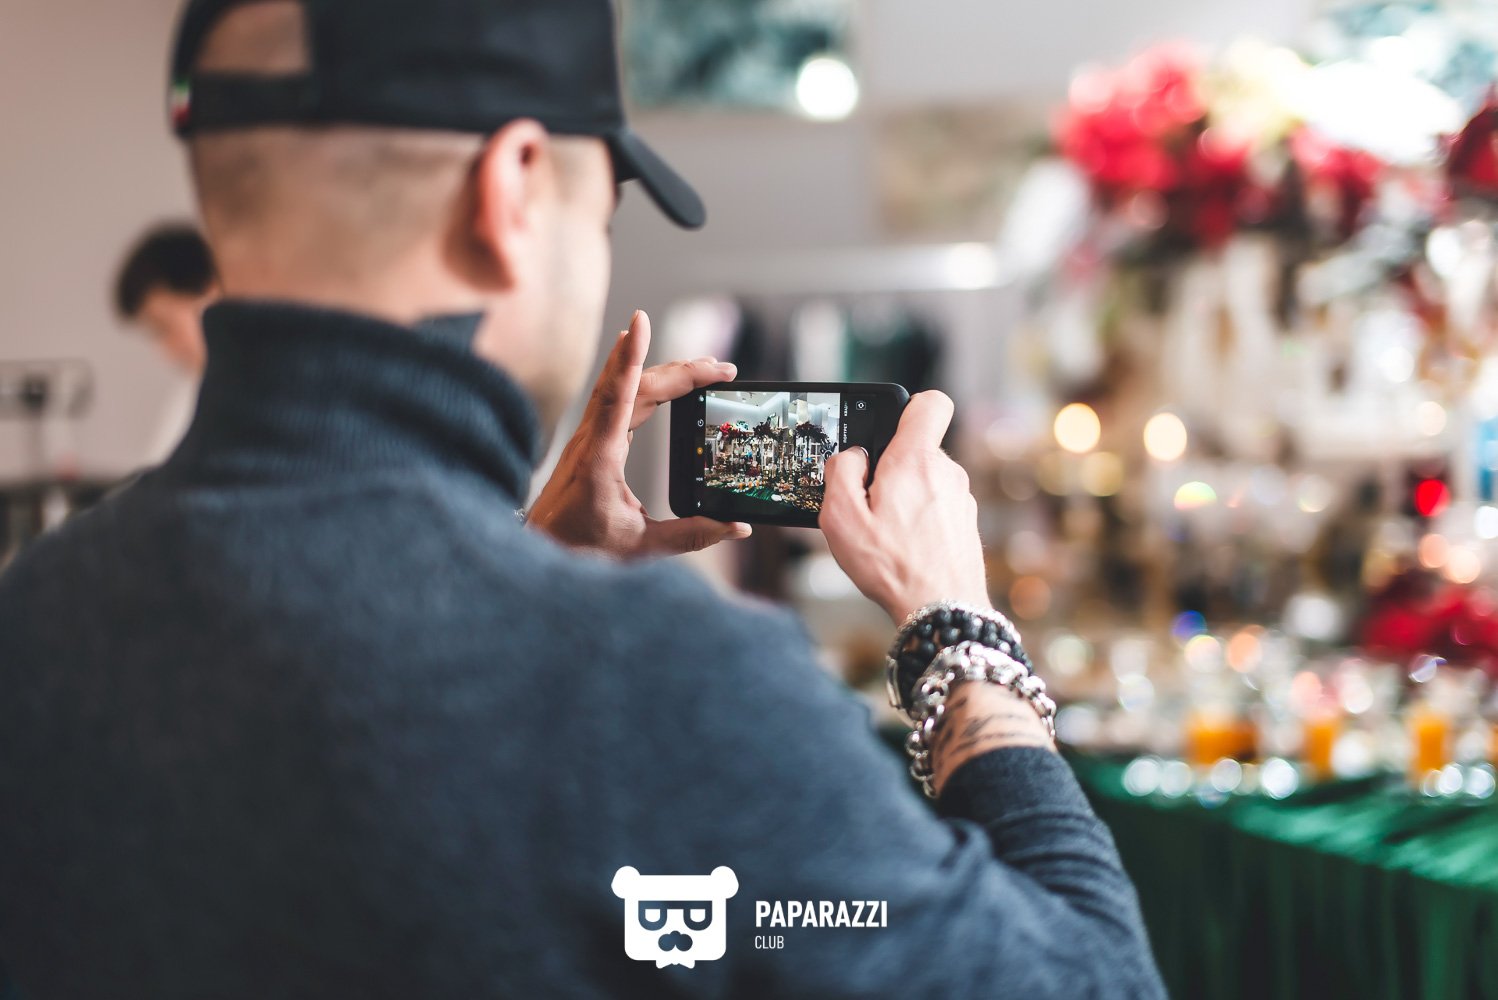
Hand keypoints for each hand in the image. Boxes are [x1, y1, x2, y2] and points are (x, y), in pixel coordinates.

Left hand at [528, 310, 751, 558]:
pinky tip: (635, 357)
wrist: (538, 555)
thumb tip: (735, 527)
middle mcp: (591, 441)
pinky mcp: (589, 442)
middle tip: (720, 368)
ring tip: (697, 363)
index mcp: (601, 460)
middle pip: (634, 387)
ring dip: (658, 367)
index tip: (640, 322)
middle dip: (679, 371)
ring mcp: (587, 438)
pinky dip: (629, 373)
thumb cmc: (580, 551)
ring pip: (621, 387)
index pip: (619, 398)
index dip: (632, 357)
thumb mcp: (641, 548)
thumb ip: (691, 536)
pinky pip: (611, 397)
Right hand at [819, 391, 988, 621]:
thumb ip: (840, 473)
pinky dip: (920, 520)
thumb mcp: (842, 518)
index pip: (930, 403)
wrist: (941, 610)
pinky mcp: (966, 524)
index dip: (905, 409)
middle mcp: (947, 472)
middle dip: (891, 468)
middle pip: (917, 449)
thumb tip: (851, 457)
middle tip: (870, 503)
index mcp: (916, 460)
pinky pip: (937, 507)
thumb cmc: (892, 567)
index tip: (884, 433)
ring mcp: (961, 499)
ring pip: (926, 481)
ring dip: (905, 498)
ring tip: (886, 533)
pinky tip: (905, 548)